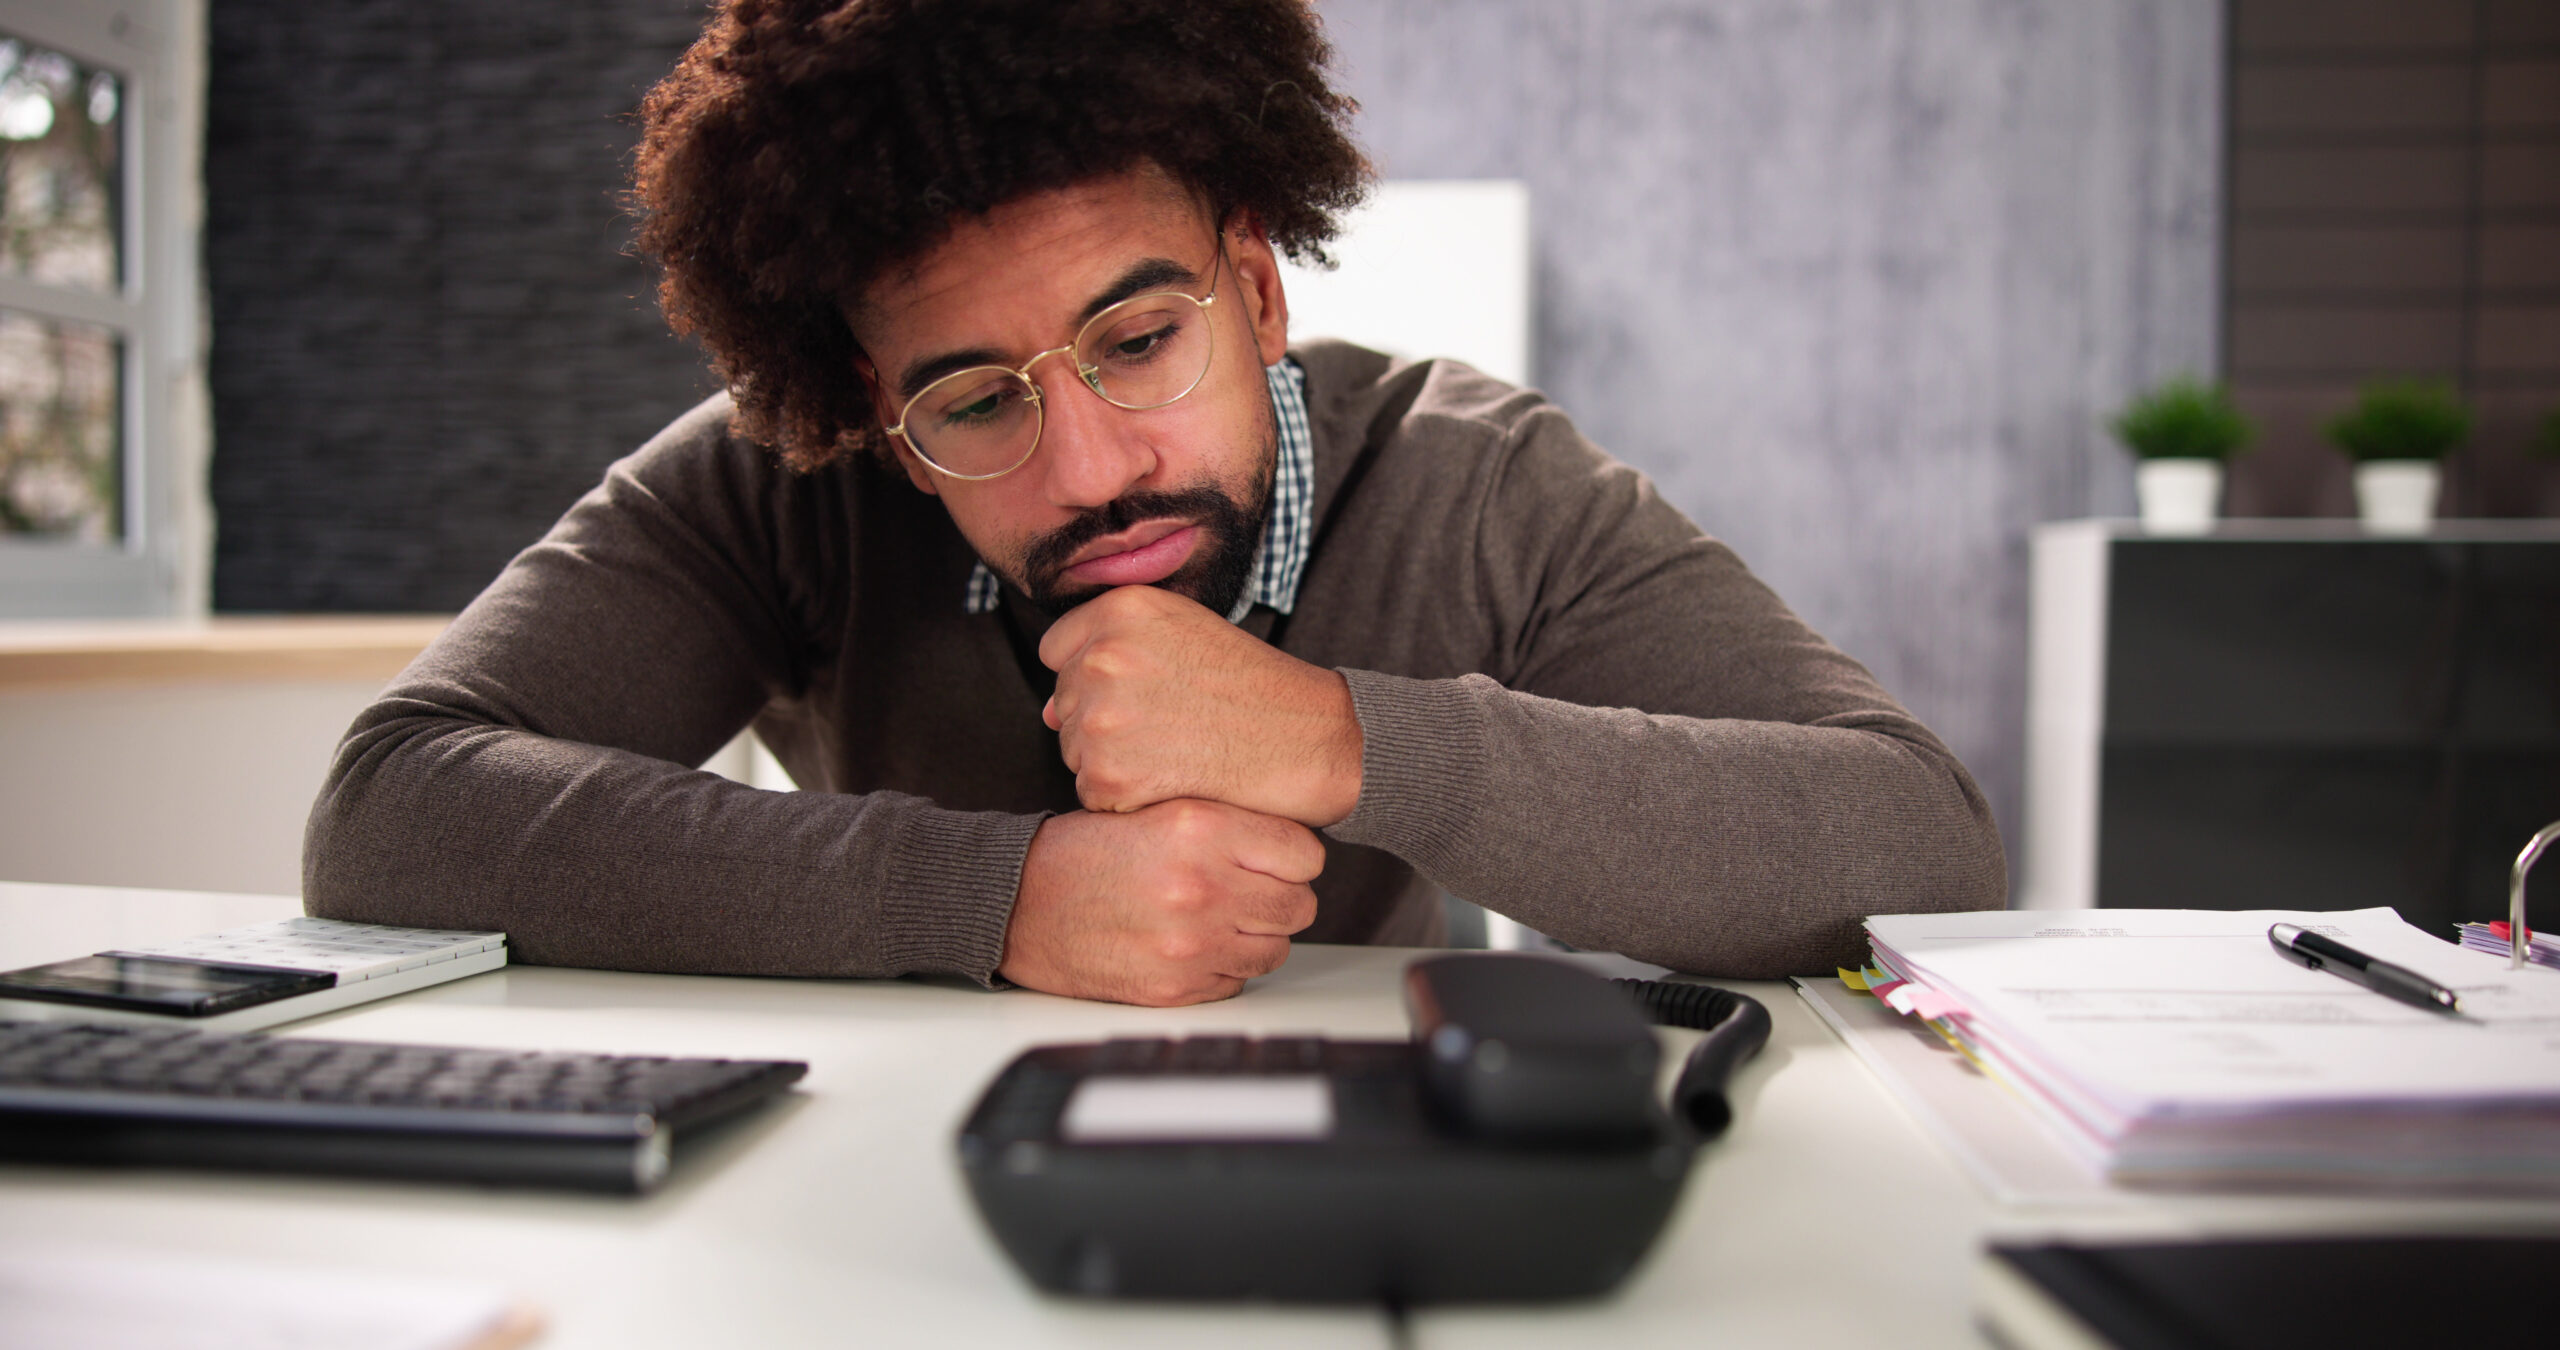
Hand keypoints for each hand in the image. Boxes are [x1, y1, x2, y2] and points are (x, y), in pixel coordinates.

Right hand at [999, 799, 1324, 1005]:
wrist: (1020, 903)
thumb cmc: (1084, 854)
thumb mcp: (1157, 809)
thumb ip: (1227, 822)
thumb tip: (1292, 847)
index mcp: (1200, 829)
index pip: (1305, 854)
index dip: (1294, 857)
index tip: (1279, 859)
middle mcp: (1201, 887)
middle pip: (1299, 905)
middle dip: (1281, 897)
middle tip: (1252, 890)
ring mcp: (1191, 944)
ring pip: (1275, 950)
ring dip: (1257, 936)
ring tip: (1221, 918)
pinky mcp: (1175, 987)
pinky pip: (1237, 982)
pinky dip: (1224, 967)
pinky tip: (1193, 945)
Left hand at [1039, 585, 1362, 826]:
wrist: (1306, 740)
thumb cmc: (1251, 687)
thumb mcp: (1185, 631)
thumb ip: (1110, 650)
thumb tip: (1045, 710)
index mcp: (1120, 610)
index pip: (1058, 649)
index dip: (1094, 676)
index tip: (1138, 691)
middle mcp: (1102, 657)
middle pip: (1063, 704)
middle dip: (1103, 721)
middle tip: (1169, 725)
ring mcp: (1102, 719)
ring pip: (1073, 751)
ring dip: (1112, 762)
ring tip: (1175, 751)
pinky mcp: (1110, 778)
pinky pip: (1092, 796)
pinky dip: (1126, 801)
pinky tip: (1173, 781)